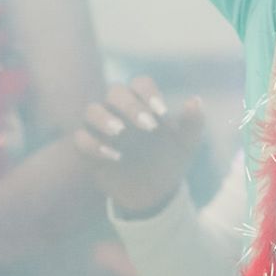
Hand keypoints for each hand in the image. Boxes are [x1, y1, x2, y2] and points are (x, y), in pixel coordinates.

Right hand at [75, 77, 203, 217]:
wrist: (154, 191)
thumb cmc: (170, 159)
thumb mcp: (186, 144)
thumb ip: (193, 122)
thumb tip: (195, 100)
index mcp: (144, 102)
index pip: (140, 83)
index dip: (149, 93)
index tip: (162, 113)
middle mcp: (119, 109)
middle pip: (115, 92)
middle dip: (130, 106)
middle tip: (149, 126)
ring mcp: (101, 128)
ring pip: (91, 110)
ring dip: (104, 118)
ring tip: (120, 132)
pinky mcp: (88, 148)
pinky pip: (80, 139)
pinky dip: (94, 145)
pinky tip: (115, 157)